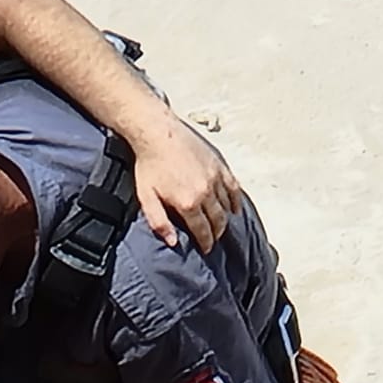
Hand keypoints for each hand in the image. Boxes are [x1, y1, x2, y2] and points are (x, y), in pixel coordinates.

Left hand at [132, 116, 241, 253]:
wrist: (157, 132)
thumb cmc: (148, 165)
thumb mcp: (146, 197)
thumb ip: (159, 222)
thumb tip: (173, 242)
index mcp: (188, 203)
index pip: (203, 231)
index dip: (206, 243)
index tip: (206, 250)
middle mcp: (206, 192)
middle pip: (218, 221)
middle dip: (217, 234)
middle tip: (213, 240)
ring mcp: (215, 178)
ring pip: (227, 206)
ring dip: (225, 219)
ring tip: (221, 226)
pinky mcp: (219, 165)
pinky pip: (233, 187)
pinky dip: (236, 200)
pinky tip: (235, 208)